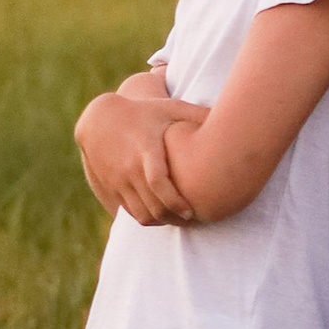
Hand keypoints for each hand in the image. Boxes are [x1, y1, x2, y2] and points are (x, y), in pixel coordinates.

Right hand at [75, 87, 203, 224]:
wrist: (100, 120)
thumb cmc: (143, 112)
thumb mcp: (169, 107)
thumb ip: (196, 113)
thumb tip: (229, 115)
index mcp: (146, 150)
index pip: (158, 182)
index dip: (175, 201)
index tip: (191, 211)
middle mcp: (129, 168)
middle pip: (152, 205)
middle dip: (174, 218)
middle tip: (194, 220)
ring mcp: (117, 180)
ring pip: (140, 214)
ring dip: (161, 221)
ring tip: (179, 220)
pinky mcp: (111, 187)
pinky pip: (129, 212)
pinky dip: (146, 218)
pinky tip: (162, 214)